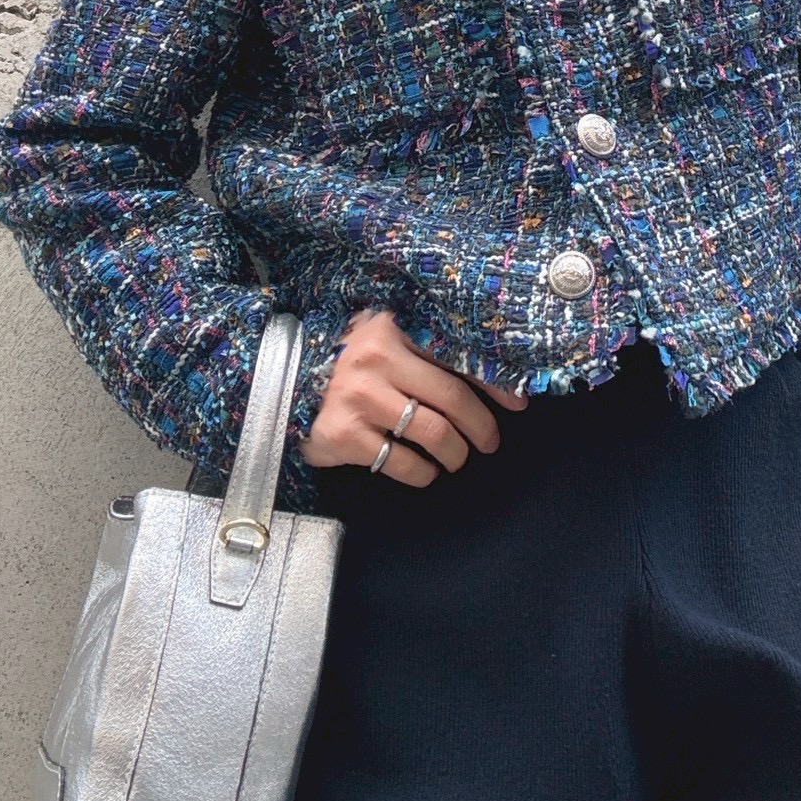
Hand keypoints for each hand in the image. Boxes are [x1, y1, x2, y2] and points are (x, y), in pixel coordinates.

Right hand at [299, 307, 528, 484]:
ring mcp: (358, 396)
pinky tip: (426, 470)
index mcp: (394, 327)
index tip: (519, 404)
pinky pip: (400, 461)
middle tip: (490, 441)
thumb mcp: (387, 344)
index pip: (458, 353)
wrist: (281, 386)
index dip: (496, 381)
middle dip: (482, 426)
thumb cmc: (351, 366)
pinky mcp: (343, 434)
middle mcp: (376, 357)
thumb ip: (431, 354)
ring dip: (456, 453)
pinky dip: (423, 472)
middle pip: (453, 397)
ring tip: (457, 458)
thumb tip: (501, 384)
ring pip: (433, 432)